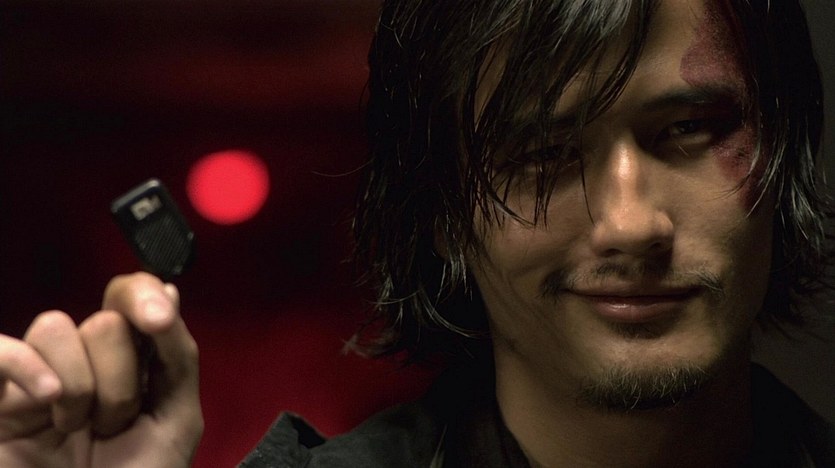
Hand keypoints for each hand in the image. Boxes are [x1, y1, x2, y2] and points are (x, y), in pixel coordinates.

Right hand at [0, 272, 202, 466]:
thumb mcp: (174, 421)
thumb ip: (176, 355)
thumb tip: (168, 291)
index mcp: (130, 363)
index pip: (130, 297)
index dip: (143, 295)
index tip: (157, 320)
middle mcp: (83, 363)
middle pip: (104, 320)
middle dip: (123, 376)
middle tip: (116, 425)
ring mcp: (36, 381)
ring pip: (56, 327)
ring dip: (82, 385)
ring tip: (80, 431)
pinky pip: (0, 353)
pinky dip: (23, 365)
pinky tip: (49, 401)